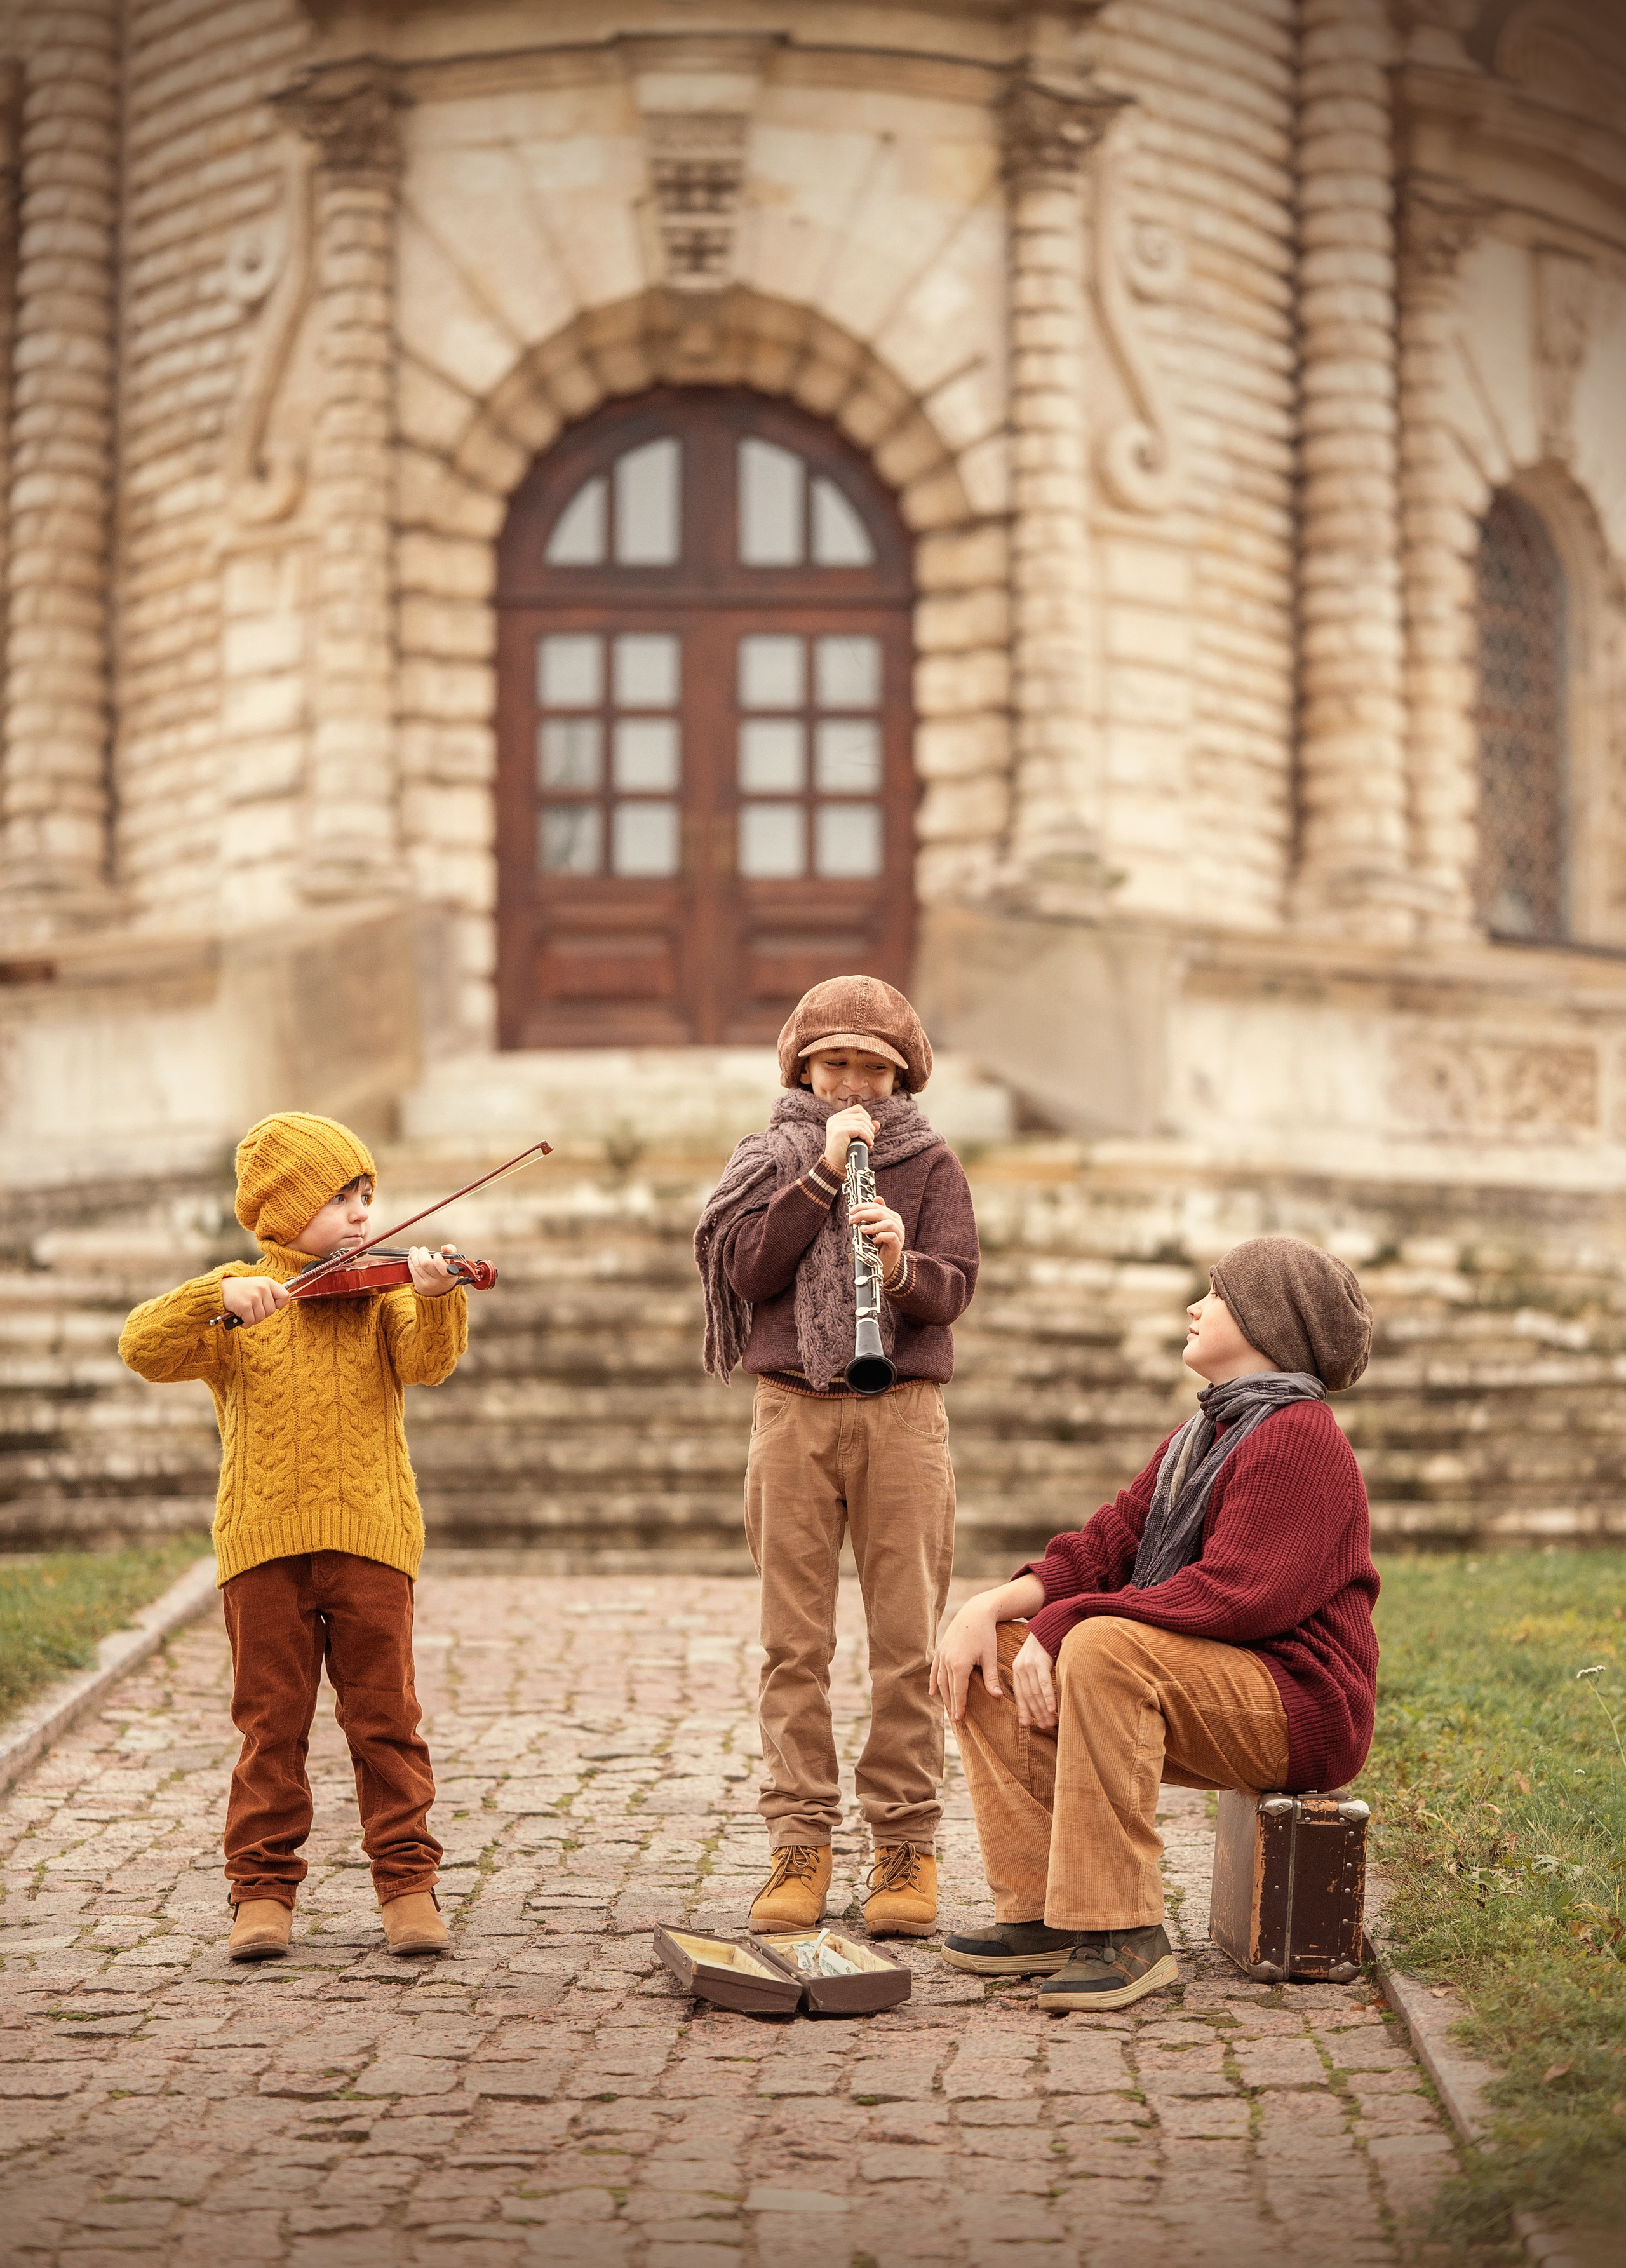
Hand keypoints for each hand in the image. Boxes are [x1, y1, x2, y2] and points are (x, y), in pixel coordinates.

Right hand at [220, 1275, 290, 1329]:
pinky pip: (251, 1322)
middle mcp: (262, 1288)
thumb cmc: (240, 1289)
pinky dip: (245, 1323)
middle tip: (251, 1308)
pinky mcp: (245, 1306)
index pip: (285, 1296)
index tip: (271, 1305)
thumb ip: (271, 1292)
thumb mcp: (257, 1285)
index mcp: (267, 1282)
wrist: (219, 1289)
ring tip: (244, 1311)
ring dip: (252, 1319)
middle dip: (261, 1314)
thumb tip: (287, 1300)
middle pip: (271, 1311)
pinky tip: (239, 1316)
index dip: (279, 1304)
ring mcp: (254, 1297)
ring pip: (261, 1318)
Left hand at [408, 1244, 461, 1297]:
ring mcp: (430, 1284)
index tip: (436, 1254)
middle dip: (421, 1253)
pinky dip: (411, 1263)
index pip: (443, 1267)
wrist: (441, 1291)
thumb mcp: (452, 1262)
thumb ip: (450, 1250)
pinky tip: (412, 1259)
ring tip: (414, 1252)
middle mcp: (441, 1280)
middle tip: (422, 1250)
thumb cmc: (446, 1272)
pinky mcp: (421, 1286)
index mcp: (451, 1273)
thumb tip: (444, 1247)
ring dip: (414, 1256)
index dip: (438, 1259)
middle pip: (426, 1263)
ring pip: (417, 1266)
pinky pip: (413, 1271)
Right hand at [822, 1103, 876, 1175]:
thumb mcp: (857, 1138)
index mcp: (837, 1118)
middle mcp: (834, 1119)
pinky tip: (868, 1144)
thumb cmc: (845, 1153)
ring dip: (870, 1133)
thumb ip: (865, 1129)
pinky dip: (867, 1136)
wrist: (834, 1167)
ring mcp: (836, 1124)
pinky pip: (859, 1129)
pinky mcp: (839, 1131)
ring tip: (869, 1143)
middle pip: (861, 1115)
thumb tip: (877, 1123)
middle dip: (870, 1127)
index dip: (867, 1118)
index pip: (857, 1109)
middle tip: (870, 1139)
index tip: (868, 1132)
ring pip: (861, 1122)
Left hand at [849, 1199, 903, 1279]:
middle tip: (853, 1219)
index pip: (877, 1206)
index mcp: (891, 1216)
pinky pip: (892, 1236)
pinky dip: (881, 1236)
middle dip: (864, 1214)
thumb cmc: (877, 1245)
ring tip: (862, 1230)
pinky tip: (873, 1240)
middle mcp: (897, 1223)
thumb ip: (873, 1215)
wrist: (884, 1264)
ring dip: (873, 1226)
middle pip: (881, 1213)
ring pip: (888, 1223)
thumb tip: (876, 1197)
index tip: (851, 1211)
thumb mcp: (873, 1228)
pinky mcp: (898, 1244)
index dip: (863, 1206)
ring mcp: (899, 1234)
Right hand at [929, 1593, 1004, 1722]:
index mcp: (959, 1665)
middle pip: (948, 1689)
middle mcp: (947, 1661)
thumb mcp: (989, 1656)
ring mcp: (942, 1654)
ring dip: (943, 1696)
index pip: (958, 1692)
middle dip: (951, 1705)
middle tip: (955, 1720)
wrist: (975, 1612)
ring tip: (948, 1709)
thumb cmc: (986, 1634)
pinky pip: (934, 1669)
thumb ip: (991, 1678)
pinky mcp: (940, 1649)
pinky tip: (932, 1693)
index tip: (960, 1720)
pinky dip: (933, 1682)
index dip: (959, 1706)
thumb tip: (997, 1697)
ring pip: (940, 1680)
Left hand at [1011, 1631, 1057, 1729]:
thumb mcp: (1032, 1660)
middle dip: (1036, 1713)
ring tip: (1050, 1722)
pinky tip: (1052, 1709)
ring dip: (1043, 1710)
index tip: (1028, 1724)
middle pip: (1028, 1696)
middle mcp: (1021, 1668)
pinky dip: (1048, 1698)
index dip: (1024, 1710)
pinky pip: (1044, 1683)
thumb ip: (1032, 1676)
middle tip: (1044, 1727)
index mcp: (1017, 1669)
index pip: (1020, 1694)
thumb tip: (1037, 1697)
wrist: (1049, 1625)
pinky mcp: (1041, 1662)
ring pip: (1035, 1692)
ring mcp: (1030, 1665)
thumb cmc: (1043, 1645)